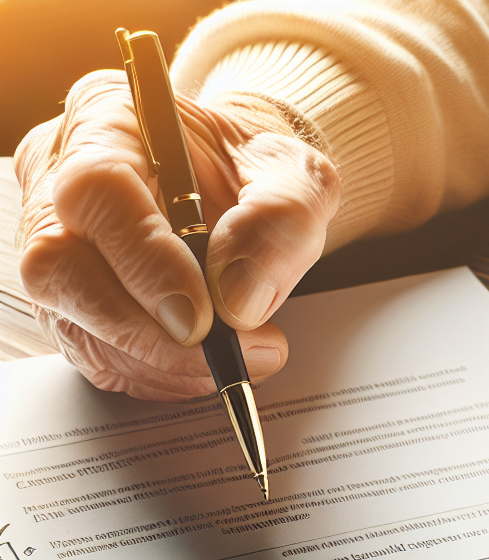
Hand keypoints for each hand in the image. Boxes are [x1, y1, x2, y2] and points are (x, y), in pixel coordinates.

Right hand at [14, 70, 340, 401]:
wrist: (249, 189)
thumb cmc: (259, 172)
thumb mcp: (297, 177)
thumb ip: (280, 223)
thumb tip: (238, 301)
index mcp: (109, 122)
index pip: (97, 192)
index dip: (146, 262)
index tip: (203, 317)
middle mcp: (61, 183)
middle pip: (63, 268)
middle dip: (150, 332)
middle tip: (227, 352)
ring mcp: (61, 249)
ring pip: (77, 325)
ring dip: (162, 363)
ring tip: (237, 357)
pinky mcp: (77, 306)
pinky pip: (100, 358)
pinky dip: (159, 376)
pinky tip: (207, 367)